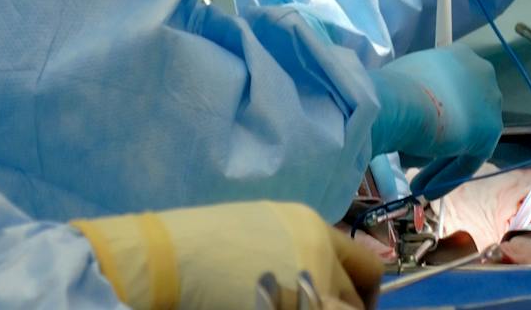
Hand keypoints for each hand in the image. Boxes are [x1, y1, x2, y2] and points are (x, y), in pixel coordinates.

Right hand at [73, 200, 381, 308]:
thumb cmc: (201, 246)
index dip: (362, 296)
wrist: (164, 257)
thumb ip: (297, 253)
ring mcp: (307, 283)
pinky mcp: (290, 306)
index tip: (345, 309)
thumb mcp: (260, 235)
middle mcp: (320, 253)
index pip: (366, 268)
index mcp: (313, 229)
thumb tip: (316, 285)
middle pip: (356, 301)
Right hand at [370, 46, 503, 197]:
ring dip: (442, 163)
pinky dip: (448, 176)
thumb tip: (409, 117)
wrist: (398, 100)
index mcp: (460, 55)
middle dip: (442, 139)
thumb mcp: (404, 82)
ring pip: (466, 138)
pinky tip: (429, 191)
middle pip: (464, 113)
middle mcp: (481, 73)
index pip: (453, 89)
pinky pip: (468, 159)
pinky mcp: (490, 131)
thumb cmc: (391, 88)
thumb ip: (417, 94)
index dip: (436, 115)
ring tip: (418, 184)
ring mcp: (489, 101)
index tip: (417, 131)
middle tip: (417, 161)